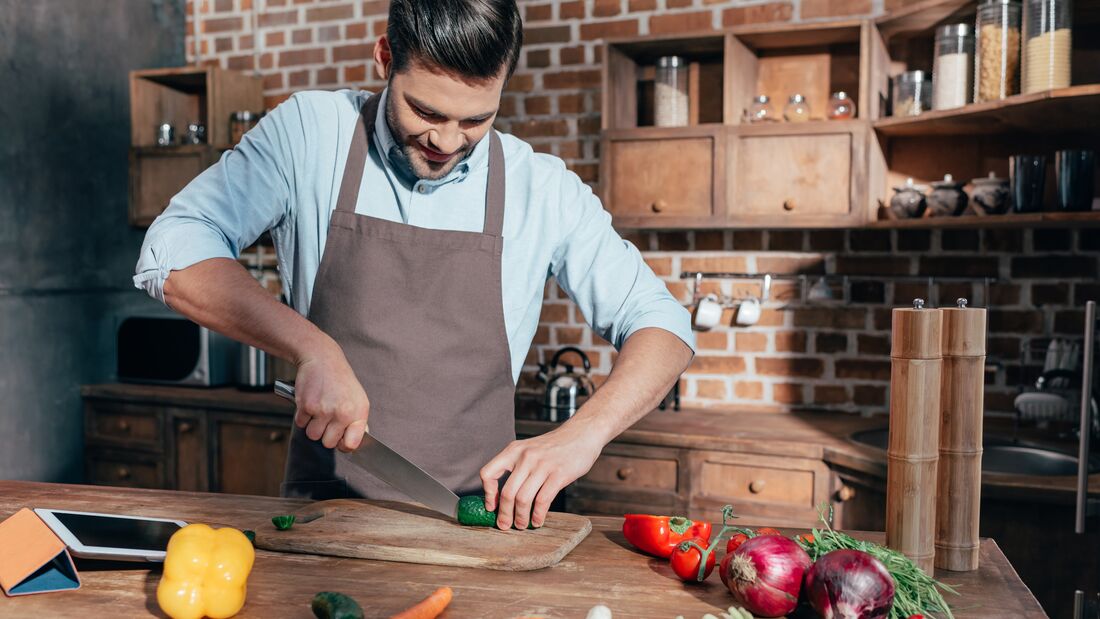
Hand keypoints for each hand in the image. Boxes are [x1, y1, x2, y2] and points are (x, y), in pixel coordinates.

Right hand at [292, 344, 369, 452]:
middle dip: (325, 434)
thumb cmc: (340, 381)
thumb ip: (357, 421)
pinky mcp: (307, 406)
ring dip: (312, 425)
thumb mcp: (358, 399)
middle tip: (327, 419)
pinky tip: (310, 403)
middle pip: (328, 444)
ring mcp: (324, 410)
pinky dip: (302, 416)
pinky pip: (301, 424)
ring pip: (313, 435)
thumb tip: (354, 443)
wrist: (322, 359)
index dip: (344, 445)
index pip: (352, 444)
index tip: (341, 439)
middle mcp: (342, 413)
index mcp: (358, 412)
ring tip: (319, 410)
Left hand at [479, 420, 604, 529]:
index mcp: (514, 450)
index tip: (492, 507)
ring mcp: (542, 465)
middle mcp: (525, 457)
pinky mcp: (559, 474)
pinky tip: (537, 520)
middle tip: (505, 525)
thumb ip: (516, 467)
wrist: (581, 434)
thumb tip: (504, 497)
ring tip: (522, 525)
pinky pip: (542, 501)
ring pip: (523, 499)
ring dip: (521, 517)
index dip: (488, 494)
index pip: (488, 473)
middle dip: (504, 514)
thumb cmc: (555, 446)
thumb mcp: (529, 449)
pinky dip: (538, 515)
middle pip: (507, 492)